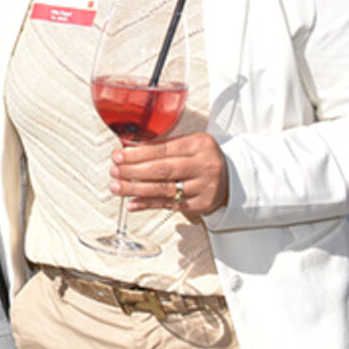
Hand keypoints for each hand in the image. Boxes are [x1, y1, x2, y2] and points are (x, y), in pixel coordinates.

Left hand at [112, 131, 228, 218]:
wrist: (234, 177)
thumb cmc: (203, 157)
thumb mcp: (190, 143)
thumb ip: (164, 145)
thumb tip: (130, 148)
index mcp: (199, 145)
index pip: (163, 149)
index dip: (137, 154)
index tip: (118, 155)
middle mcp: (204, 166)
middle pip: (162, 170)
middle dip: (133, 171)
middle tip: (114, 171)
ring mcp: (204, 188)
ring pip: (164, 190)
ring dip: (136, 190)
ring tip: (117, 187)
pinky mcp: (201, 205)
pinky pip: (170, 205)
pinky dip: (148, 204)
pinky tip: (132, 204)